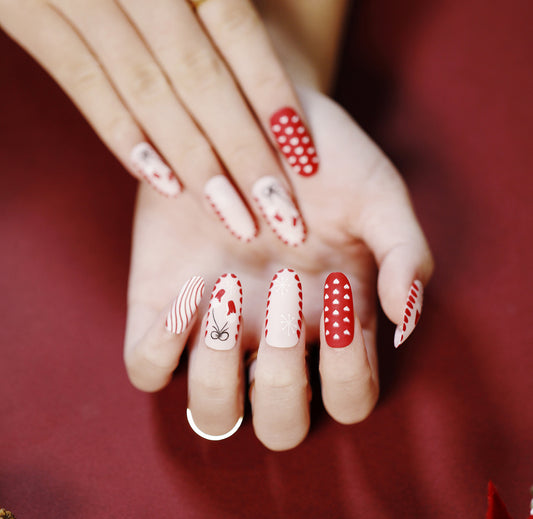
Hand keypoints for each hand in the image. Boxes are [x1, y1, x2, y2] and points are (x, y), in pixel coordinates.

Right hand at [0, 0, 318, 243]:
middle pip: (198, 77)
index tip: (307, 160)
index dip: (272, 94)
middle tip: (282, 216)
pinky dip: (123, 135)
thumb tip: (276, 52)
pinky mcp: (24, 13)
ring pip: (147, 90)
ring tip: (234, 215)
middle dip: (242, 152)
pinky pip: (82, 83)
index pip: (236, 30)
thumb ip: (221, 4)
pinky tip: (163, 182)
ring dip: (194, 161)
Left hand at [123, 88, 433, 449]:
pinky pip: (145, 369)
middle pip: (279, 427)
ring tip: (228, 291)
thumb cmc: (323, 159)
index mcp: (332, 324)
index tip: (338, 294)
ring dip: (219, 374)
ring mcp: (214, 330)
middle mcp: (274, 341)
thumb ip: (407, 255)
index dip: (349, 373)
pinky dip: (159, 351)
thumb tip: (405, 319)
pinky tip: (188, 290)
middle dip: (283, 381)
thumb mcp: (378, 196)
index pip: (349, 400)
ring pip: (211, 412)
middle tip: (283, 296)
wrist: (250, 113)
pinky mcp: (160, 306)